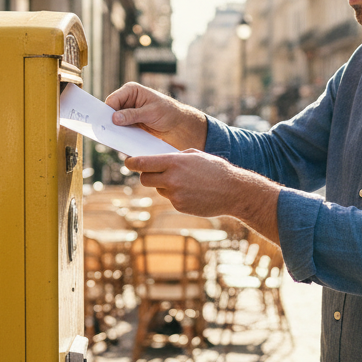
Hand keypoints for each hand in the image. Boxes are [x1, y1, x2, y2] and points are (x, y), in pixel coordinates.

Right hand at [105, 82, 207, 150]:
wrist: (178, 125)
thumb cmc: (168, 112)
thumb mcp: (151, 112)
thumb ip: (133, 115)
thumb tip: (114, 118)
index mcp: (131, 91)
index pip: (113, 100)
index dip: (108, 111)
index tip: (107, 123)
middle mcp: (127, 100)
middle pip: (110, 111)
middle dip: (110, 122)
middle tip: (108, 133)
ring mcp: (127, 113)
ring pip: (114, 122)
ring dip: (115, 130)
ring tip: (115, 139)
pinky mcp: (130, 124)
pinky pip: (120, 130)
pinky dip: (121, 135)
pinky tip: (121, 142)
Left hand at [126, 150, 279, 241]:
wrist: (233, 191)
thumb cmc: (215, 169)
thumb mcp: (195, 155)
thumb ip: (174, 157)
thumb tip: (157, 158)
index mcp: (174, 162)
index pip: (143, 163)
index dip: (132, 163)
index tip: (128, 162)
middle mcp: (172, 179)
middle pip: (145, 178)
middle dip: (147, 175)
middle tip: (154, 172)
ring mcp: (175, 194)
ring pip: (158, 189)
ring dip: (164, 185)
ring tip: (184, 181)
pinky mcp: (180, 206)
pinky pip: (170, 199)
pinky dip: (176, 195)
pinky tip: (192, 191)